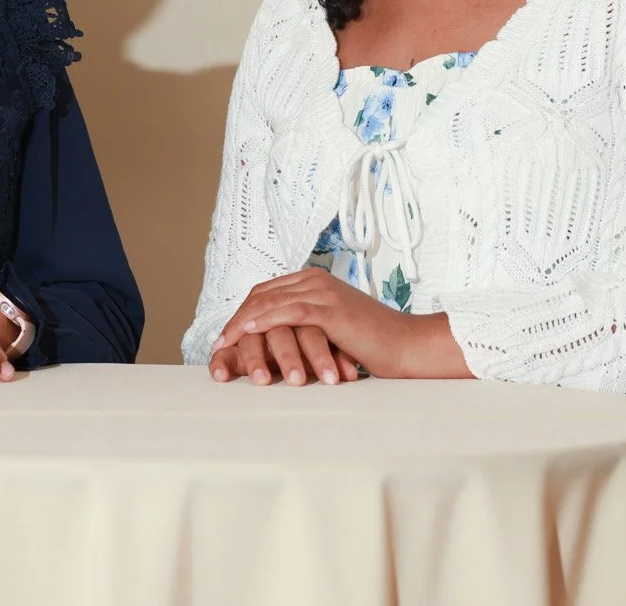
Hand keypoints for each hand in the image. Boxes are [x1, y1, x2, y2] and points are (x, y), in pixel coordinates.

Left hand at [210, 271, 471, 380]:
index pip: (267, 293)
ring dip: (244, 324)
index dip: (243, 313)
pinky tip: (248, 333)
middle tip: (219, 344)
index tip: (225, 337)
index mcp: (315, 281)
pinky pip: (289, 311)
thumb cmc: (372, 344)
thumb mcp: (332, 330)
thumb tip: (279, 345)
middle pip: (262, 295)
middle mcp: (316, 280)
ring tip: (225, 344)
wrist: (406, 346)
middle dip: (236, 320)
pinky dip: (265, 321)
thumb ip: (306, 327)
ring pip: (271, 302)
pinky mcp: (331, 308)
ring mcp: (324, 292)